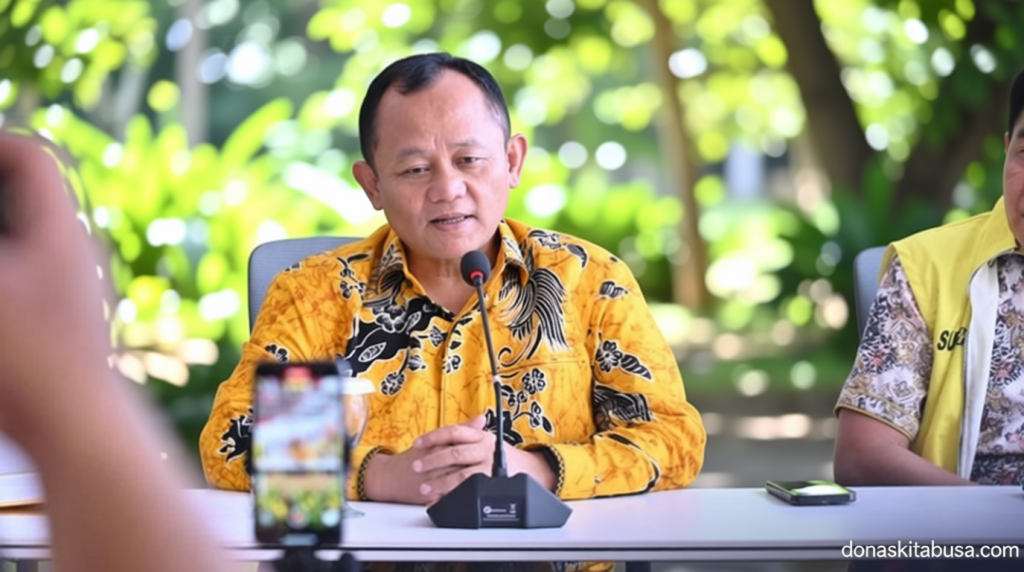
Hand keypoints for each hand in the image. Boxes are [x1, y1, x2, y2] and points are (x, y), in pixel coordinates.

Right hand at [0, 133, 112, 443]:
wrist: (77, 424)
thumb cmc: (31, 359)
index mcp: (60, 232)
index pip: (34, 158)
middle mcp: (75, 251)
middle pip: (31, 193)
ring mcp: (75, 284)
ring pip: (31, 235)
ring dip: (2, 224)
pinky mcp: (67, 316)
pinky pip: (33, 271)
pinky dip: (8, 263)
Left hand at [411, 415, 555, 500]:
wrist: (532, 471)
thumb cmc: (503, 455)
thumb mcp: (488, 439)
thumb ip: (472, 430)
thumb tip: (466, 418)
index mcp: (481, 436)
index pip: (454, 432)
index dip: (434, 437)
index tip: (417, 444)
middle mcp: (485, 450)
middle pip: (455, 453)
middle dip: (432, 461)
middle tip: (416, 467)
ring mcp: (488, 468)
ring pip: (461, 476)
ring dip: (440, 482)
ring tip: (425, 488)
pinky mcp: (490, 485)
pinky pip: (469, 491)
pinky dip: (452, 497)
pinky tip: (440, 500)